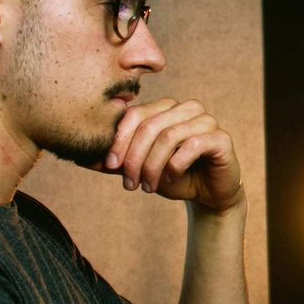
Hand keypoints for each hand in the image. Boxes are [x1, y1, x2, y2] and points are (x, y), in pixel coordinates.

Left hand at [98, 98, 243, 211]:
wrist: (208, 195)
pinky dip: (176, 164)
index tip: (109, 166)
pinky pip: (193, 145)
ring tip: (148, 187)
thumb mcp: (140, 168)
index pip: (134, 115)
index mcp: (165, 108)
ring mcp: (206, 121)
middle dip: (134, 158)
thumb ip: (116, 161)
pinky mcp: (221, 138)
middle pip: (149, 126)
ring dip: (153, 165)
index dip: (119, 140)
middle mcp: (186, 109)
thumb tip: (82, 158)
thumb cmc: (174, 176)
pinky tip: (171, 178)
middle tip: (129, 184)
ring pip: (168, 136)